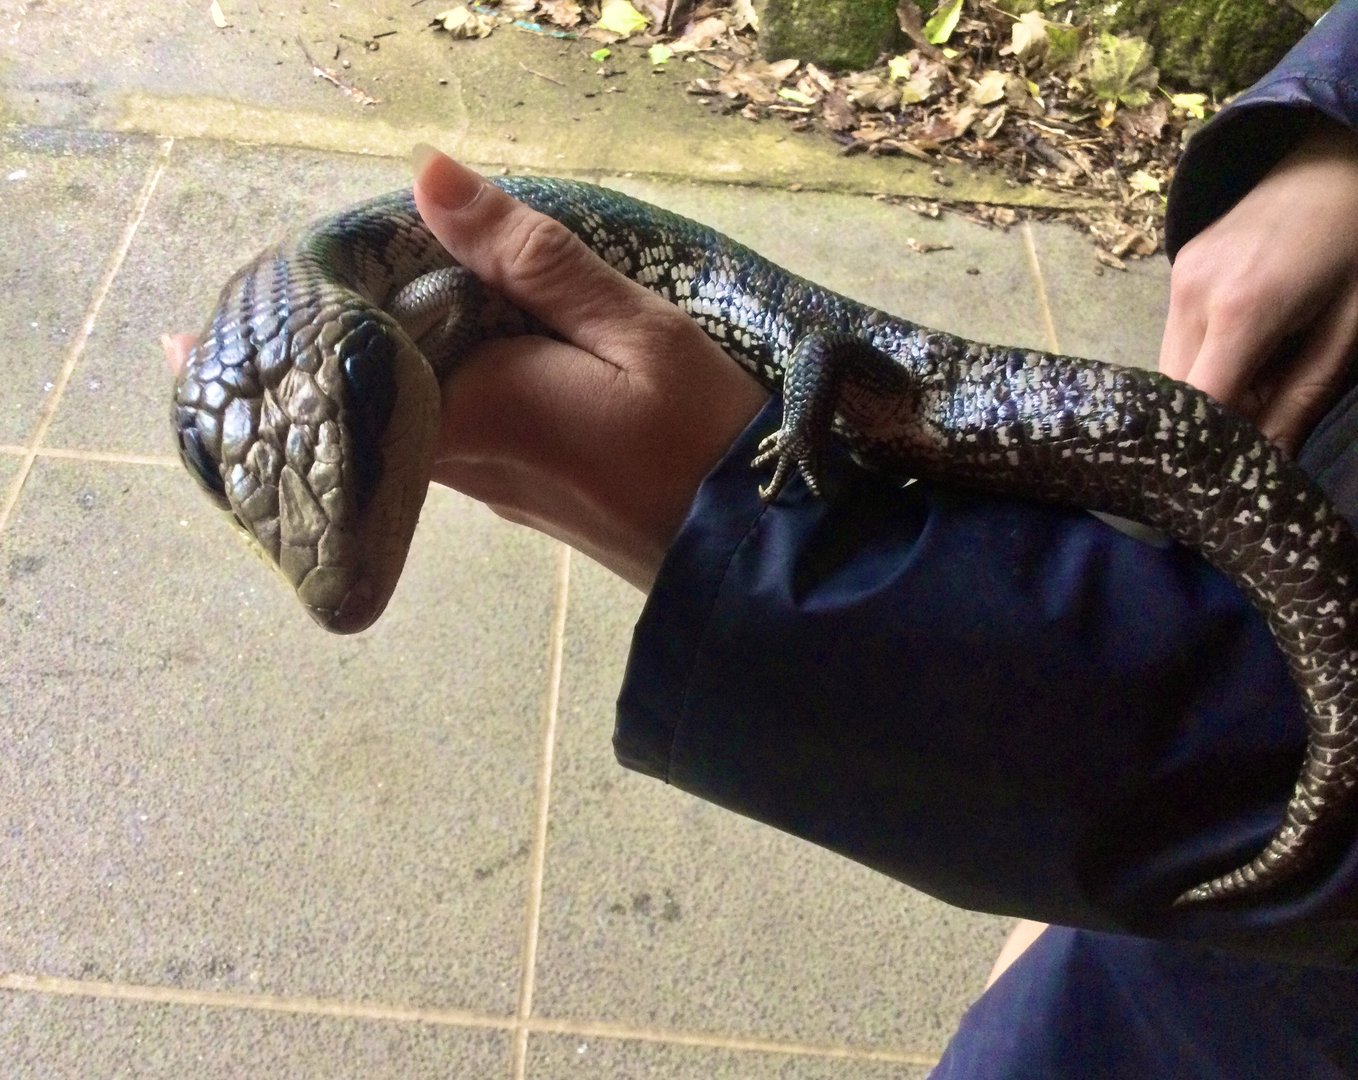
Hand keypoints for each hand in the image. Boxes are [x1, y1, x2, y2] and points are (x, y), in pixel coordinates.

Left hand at [164, 149, 767, 590]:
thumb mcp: (638, 332)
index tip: (276, 277)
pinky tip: (423, 359)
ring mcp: (486, 483)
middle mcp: (460, 456)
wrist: (748, 560)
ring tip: (333, 317)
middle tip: (265, 303)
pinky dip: (414, 393)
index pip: (356, 348)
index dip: (313, 305)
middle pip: (360, 392)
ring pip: (394, 417)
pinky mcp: (513, 492)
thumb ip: (534, 260)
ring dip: (365, 370)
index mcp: (476, 408)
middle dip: (318, 344)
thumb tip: (428, 179)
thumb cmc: (703, 444)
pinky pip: (433, 434)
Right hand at [1159, 122, 1357, 455]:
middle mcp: (1192, 295)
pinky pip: (1176, 340)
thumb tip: (1263, 468)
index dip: (1206, 450)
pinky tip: (1247, 357)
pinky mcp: (1176, 271)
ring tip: (1259, 391)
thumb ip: (1301, 401)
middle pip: (1173, 395)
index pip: (1200, 405)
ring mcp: (1177, 279)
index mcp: (1243, 309)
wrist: (1339, 154)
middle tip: (1254, 441)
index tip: (1224, 482)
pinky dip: (1204, 364)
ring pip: (1169, 371)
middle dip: (1206, 427)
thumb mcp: (1351, 330)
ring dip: (1205, 396)